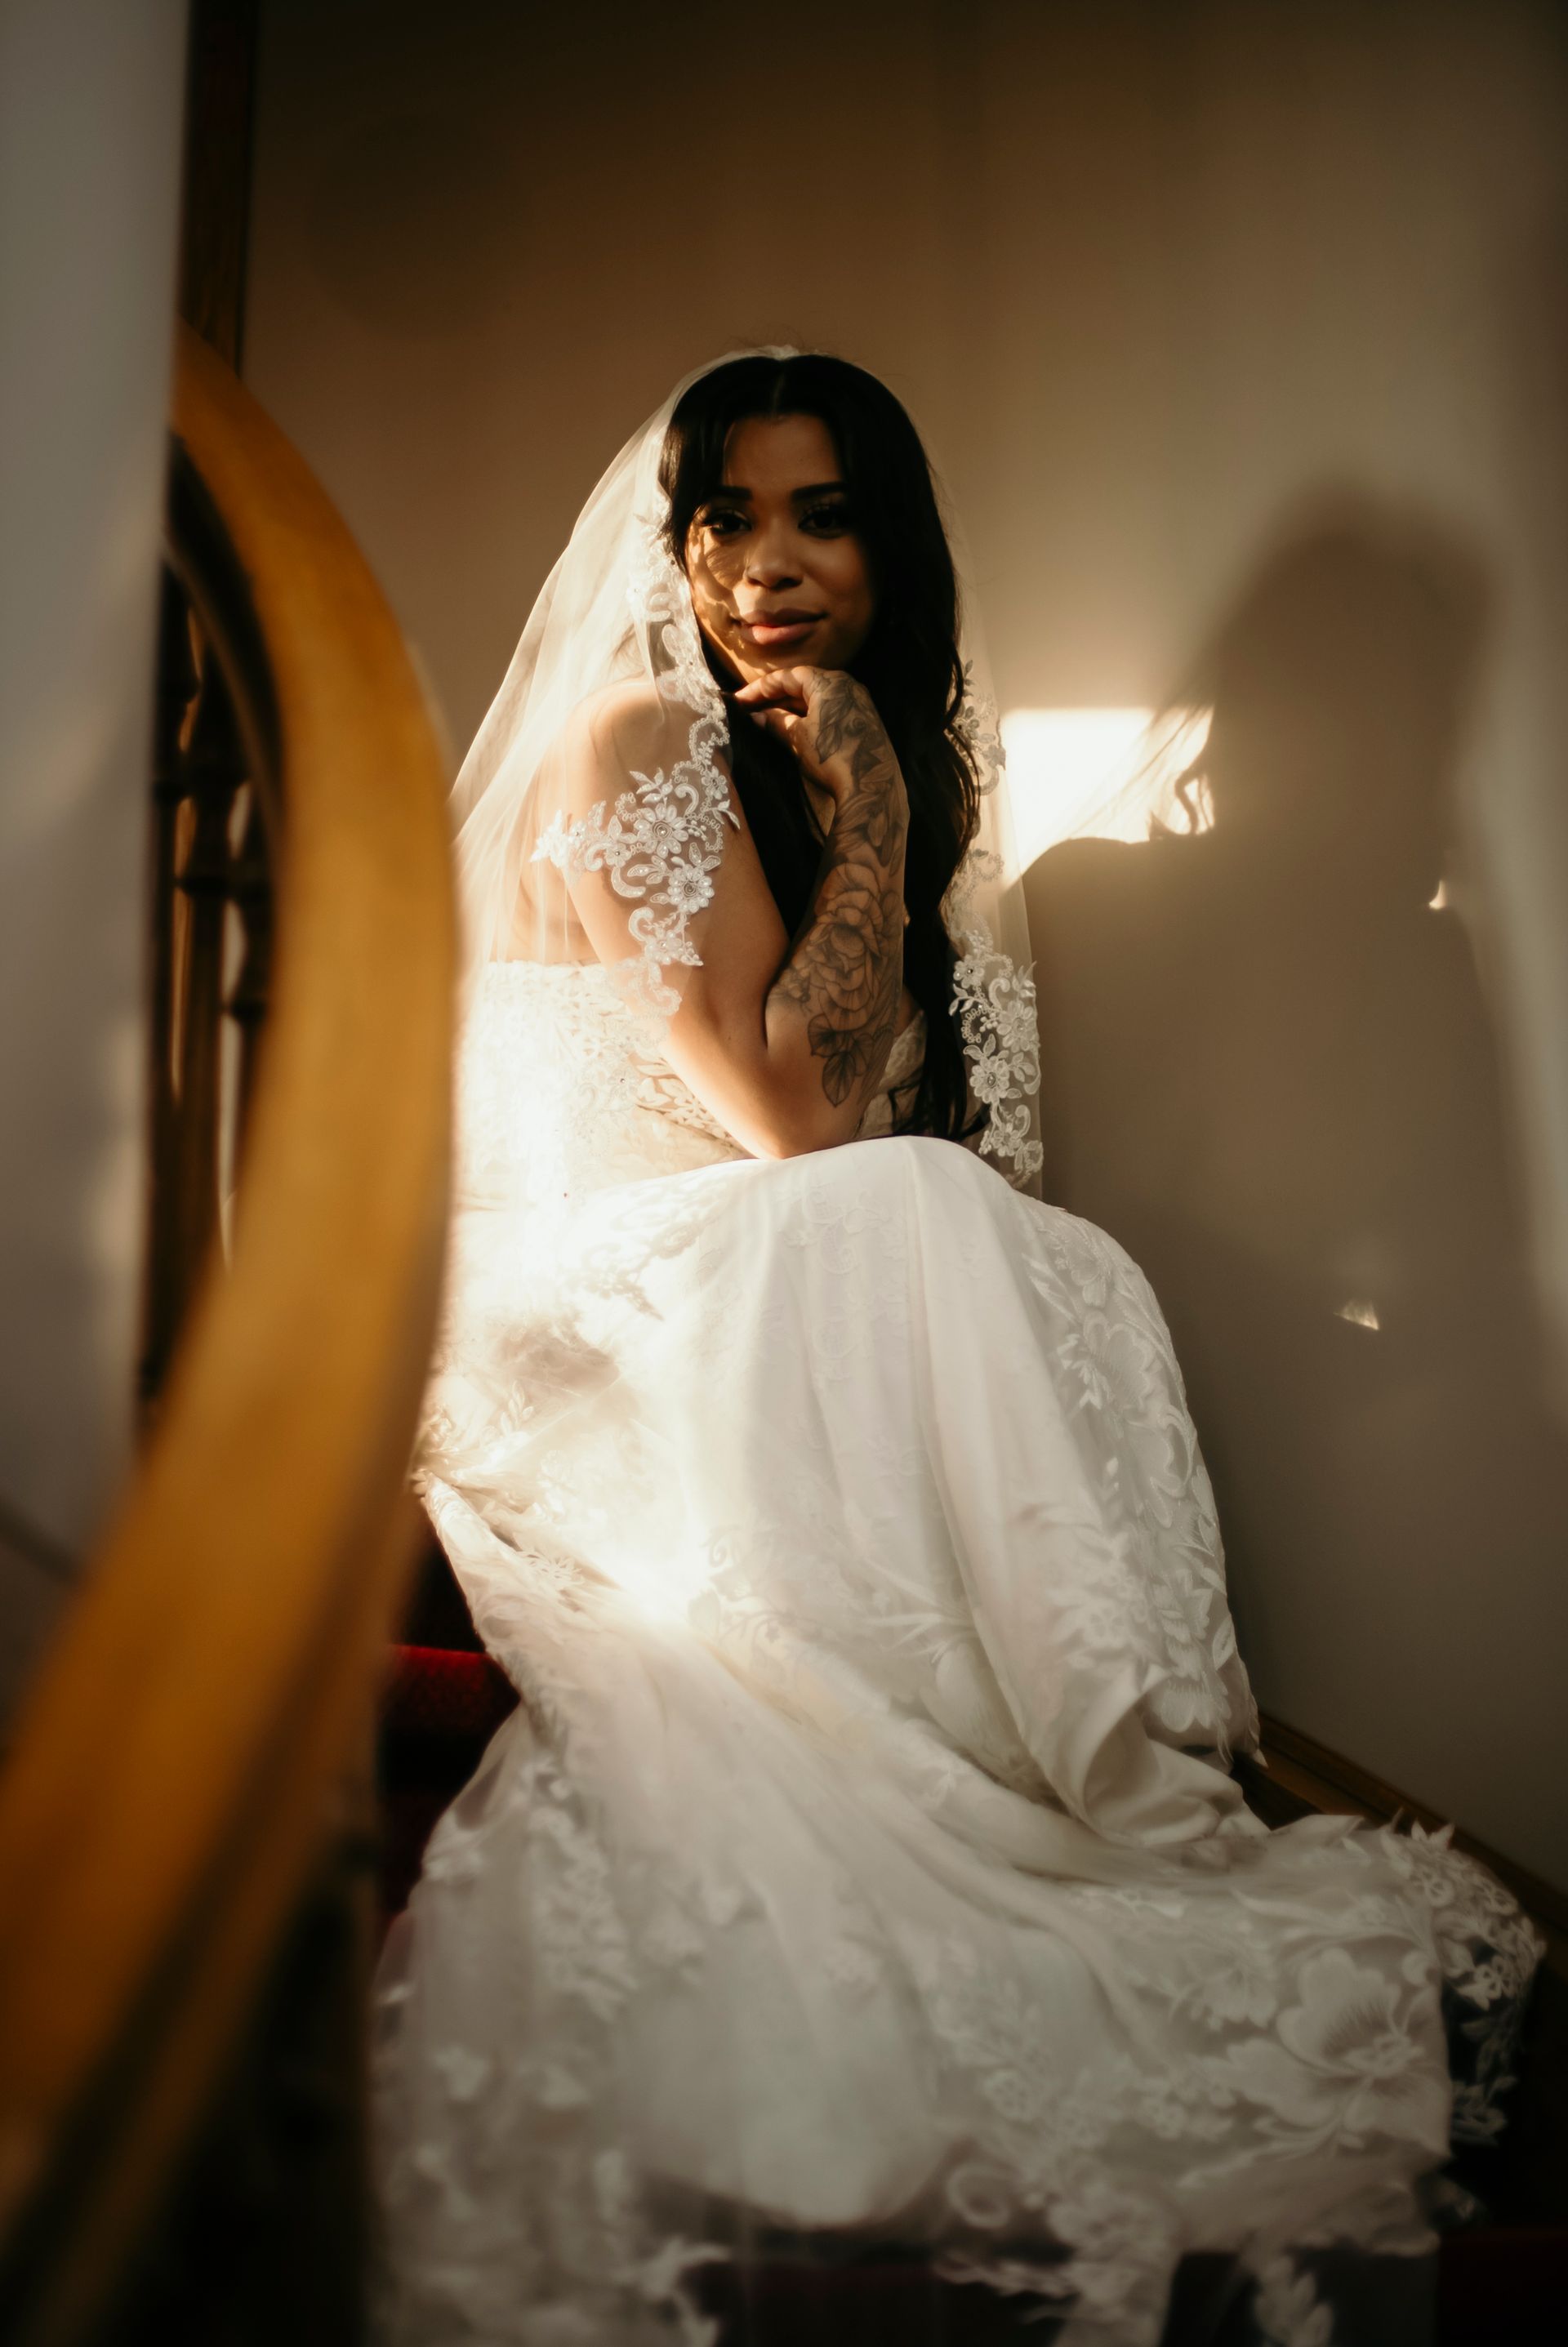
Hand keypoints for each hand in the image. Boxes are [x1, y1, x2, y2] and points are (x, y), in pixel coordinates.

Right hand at [731, 668, 900, 810]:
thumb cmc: (832, 756)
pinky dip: (809, 717)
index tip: (740, 700)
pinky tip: (792, 729)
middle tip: (750, 709)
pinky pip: (830, 712)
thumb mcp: (796, 737)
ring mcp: (858, 704)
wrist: (870, 787)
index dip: (760, 688)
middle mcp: (847, 686)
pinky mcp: (863, 722)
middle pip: (803, 684)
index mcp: (830, 682)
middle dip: (774, 697)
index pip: (788, 676)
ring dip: (790, 708)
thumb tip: (756, 717)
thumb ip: (774, 721)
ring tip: (766, 720)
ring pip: (816, 699)